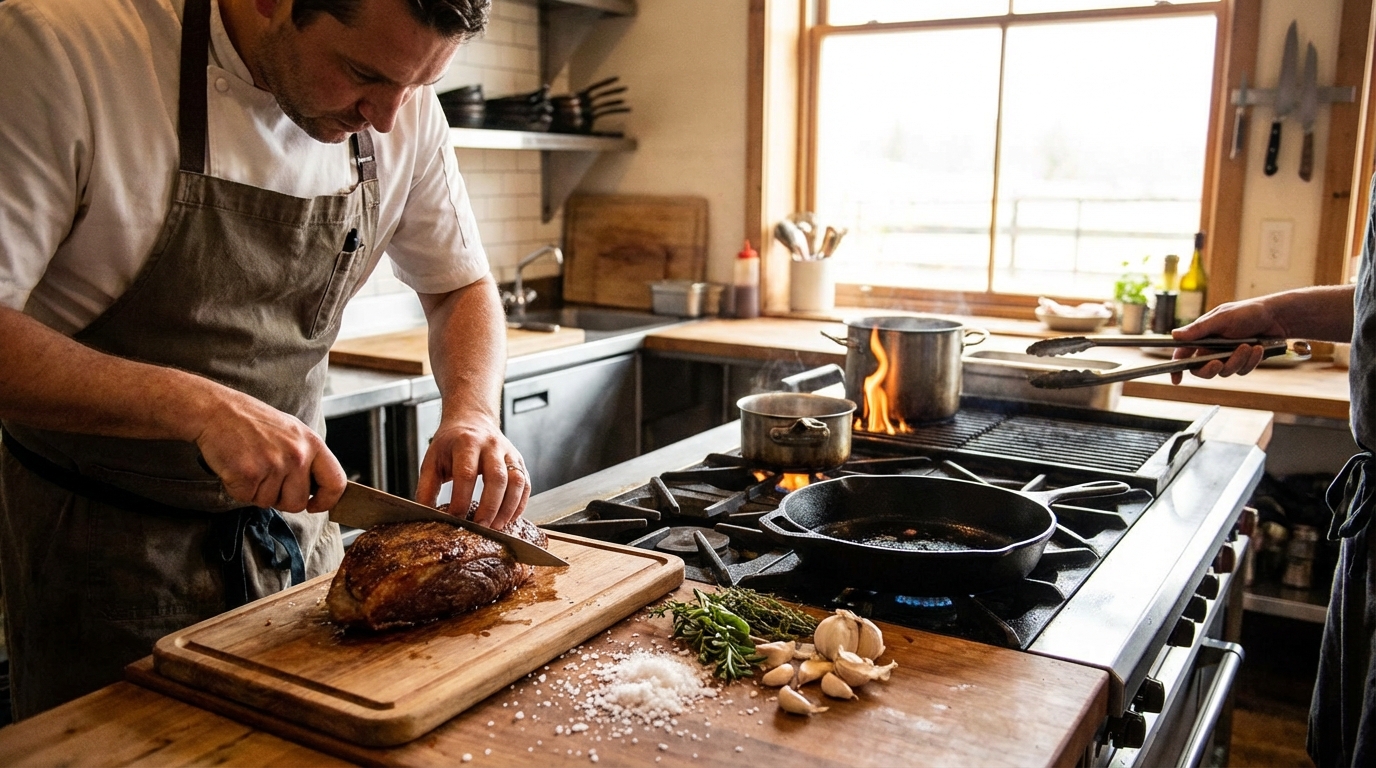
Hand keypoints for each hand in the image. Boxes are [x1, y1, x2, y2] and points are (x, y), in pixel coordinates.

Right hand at [194, 390, 345, 512]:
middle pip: (298, 503)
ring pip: (269, 503)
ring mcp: (274, 465)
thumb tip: (317, 488)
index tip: (315, 506)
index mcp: (313, 443)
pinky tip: (236, 467)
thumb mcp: (292, 432)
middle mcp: (298, 455)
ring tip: (249, 465)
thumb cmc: (252, 422)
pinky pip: (246, 498)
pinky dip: (238, 488)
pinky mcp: (249, 474)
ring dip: (256, 492)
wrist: (216, 411)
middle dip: (281, 499)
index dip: (327, 501)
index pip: (336, 483)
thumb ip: (307, 458)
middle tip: (266, 477)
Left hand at [416, 413, 528, 529]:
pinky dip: (520, 504)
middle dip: (489, 507)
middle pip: (497, 478)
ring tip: (497, 527)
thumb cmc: (450, 444)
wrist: (471, 419)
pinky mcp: (519, 461)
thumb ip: (427, 488)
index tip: (455, 519)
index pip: (466, 474)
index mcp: (466, 443)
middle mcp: (491, 445)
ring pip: (516, 482)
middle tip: (480, 528)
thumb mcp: (432, 460)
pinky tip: (509, 519)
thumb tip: (426, 516)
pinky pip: (526, 484)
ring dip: (508, 508)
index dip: (461, 499)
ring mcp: (509, 453)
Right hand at [1169, 297, 1287, 383]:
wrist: (1277, 317)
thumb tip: (1173, 335)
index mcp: (1202, 337)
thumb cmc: (1247, 312)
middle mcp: (1212, 348)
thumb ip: (1199, 329)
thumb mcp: (1222, 318)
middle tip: (1218, 363)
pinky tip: (1258, 349)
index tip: (1176, 380)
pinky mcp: (1243, 362)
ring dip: (1237, 361)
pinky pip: (1242, 371)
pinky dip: (1250, 361)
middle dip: (1210, 369)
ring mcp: (1227, 356)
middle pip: (1202, 370)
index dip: (1177, 367)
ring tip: (1248, 346)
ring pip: (1224, 372)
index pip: (1183, 354)